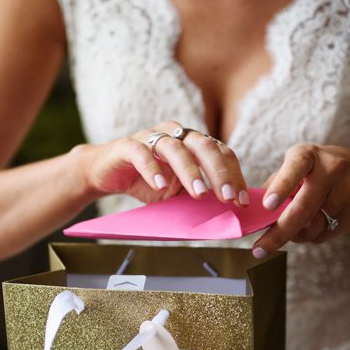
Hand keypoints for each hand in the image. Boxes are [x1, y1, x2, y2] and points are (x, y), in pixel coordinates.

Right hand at [75, 121, 249, 205]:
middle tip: (228, 197)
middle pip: (204, 146)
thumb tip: (226, 215)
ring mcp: (151, 137)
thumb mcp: (176, 192)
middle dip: (219, 173)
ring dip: (190, 170)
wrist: (106, 172)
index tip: (242, 201)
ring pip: (175, 148)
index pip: (221, 153)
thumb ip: (197, 196)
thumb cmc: (146, 182)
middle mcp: (175, 135)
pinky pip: (142, 153)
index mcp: (193, 143)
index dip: (234, 175)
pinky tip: (160, 186)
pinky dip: (152, 169)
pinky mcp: (127, 145)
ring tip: (199, 192)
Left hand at [252, 144, 349, 257]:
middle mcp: (331, 168)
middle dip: (280, 232)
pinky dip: (314, 236)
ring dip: (298, 234)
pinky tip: (318, 223)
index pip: (295, 168)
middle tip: (260, 248)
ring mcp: (348, 190)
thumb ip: (274, 187)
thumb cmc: (316, 174)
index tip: (268, 205)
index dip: (281, 186)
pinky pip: (326, 234)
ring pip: (314, 226)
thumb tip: (251, 213)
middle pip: (303, 207)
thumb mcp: (296, 169)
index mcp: (308, 155)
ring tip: (297, 225)